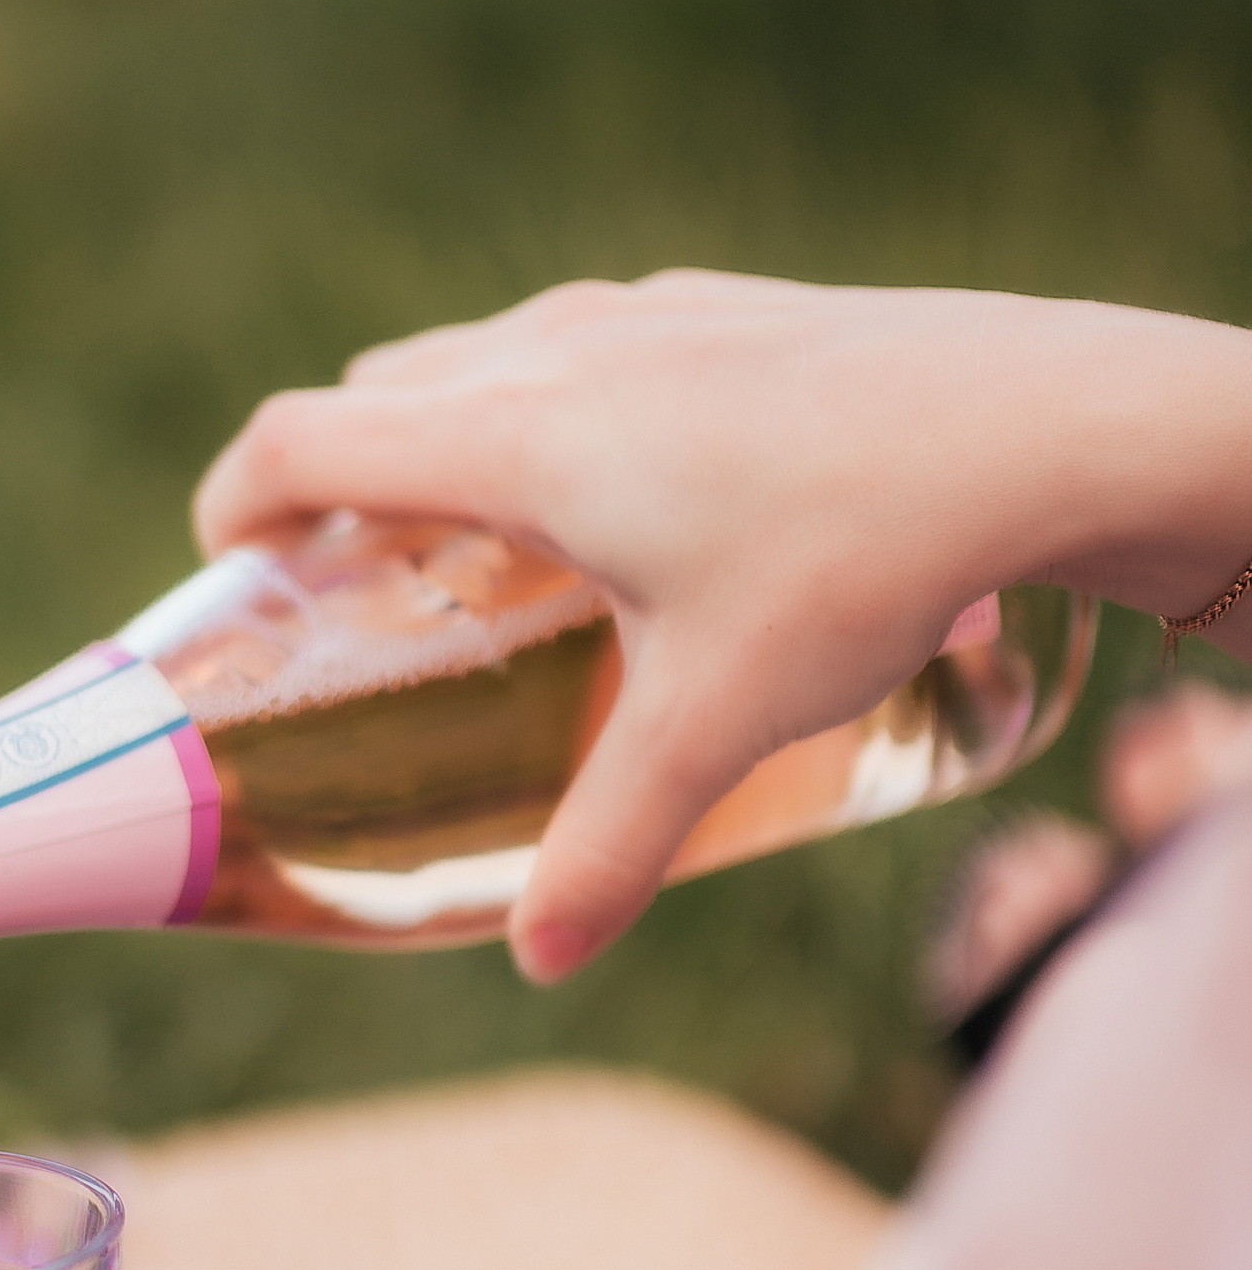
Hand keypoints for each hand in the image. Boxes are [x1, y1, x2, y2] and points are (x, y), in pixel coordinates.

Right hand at [194, 273, 1251, 976]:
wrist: (1047, 419)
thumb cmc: (867, 555)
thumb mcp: (724, 719)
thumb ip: (614, 841)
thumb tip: (538, 961)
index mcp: (517, 438)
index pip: (306, 437)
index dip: (236, 497)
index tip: (222, 557)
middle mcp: (558, 351)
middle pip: (380, 391)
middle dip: (334, 475)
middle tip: (347, 580)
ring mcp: (645, 315)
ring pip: (482, 356)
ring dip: (442, 433)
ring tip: (481, 544)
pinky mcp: (724, 309)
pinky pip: (578, 344)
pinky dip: (542, 405)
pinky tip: (633, 496)